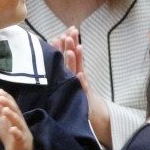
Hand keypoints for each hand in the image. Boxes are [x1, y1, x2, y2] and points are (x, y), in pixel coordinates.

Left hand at [0, 88, 32, 149]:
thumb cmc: (12, 132)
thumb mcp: (4, 119)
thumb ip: (0, 107)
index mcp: (15, 115)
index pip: (11, 104)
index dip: (6, 97)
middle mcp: (19, 121)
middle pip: (15, 110)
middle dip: (8, 103)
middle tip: (0, 97)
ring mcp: (21, 130)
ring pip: (17, 122)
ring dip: (11, 115)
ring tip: (5, 110)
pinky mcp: (21, 141)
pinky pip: (19, 136)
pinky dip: (16, 132)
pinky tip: (12, 129)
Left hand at [51, 27, 111, 148]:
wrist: (94, 116)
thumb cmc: (77, 98)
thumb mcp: (69, 84)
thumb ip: (65, 69)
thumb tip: (54, 49)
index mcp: (70, 73)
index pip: (66, 57)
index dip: (64, 46)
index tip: (62, 34)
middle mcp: (76, 78)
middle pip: (73, 60)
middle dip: (71, 46)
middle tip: (70, 33)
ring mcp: (81, 87)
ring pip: (78, 71)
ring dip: (77, 60)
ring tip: (75, 48)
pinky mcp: (85, 98)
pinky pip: (83, 90)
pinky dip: (82, 83)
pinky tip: (81, 75)